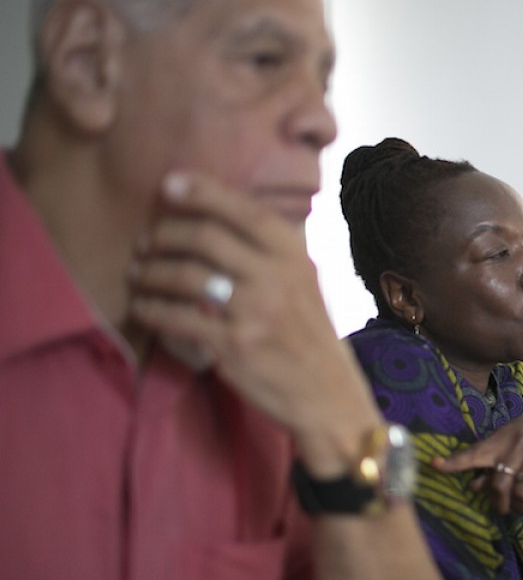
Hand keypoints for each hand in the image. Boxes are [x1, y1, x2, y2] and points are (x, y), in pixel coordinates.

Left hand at [128, 172, 378, 474]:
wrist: (327, 394)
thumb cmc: (309, 335)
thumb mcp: (305, 283)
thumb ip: (270, 252)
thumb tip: (218, 216)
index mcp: (296, 256)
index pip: (245, 210)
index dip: (202, 192)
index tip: (168, 184)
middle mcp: (277, 278)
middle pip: (206, 237)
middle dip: (165, 234)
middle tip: (146, 241)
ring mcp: (255, 312)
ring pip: (187, 276)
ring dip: (151, 271)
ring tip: (137, 272)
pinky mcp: (234, 346)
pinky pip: (179, 319)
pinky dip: (152, 309)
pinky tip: (142, 306)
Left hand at [429, 407, 522, 533]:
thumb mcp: (505, 442)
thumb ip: (489, 463)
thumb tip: (472, 486)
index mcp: (499, 441)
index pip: (473, 452)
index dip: (453, 461)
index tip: (434, 464)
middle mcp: (517, 447)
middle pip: (500, 483)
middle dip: (498, 502)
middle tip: (501, 509)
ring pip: (522, 492)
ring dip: (517, 508)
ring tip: (517, 510)